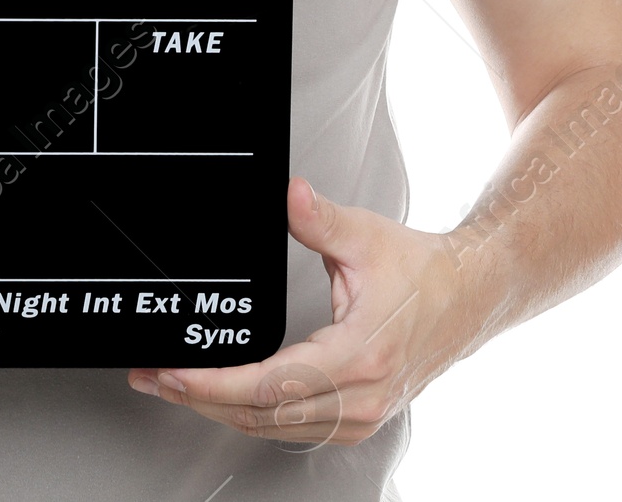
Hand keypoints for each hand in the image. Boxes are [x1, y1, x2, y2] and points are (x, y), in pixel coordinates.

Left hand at [127, 177, 481, 445]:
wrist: (469, 297)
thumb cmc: (424, 272)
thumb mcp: (365, 235)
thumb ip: (319, 217)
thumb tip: (288, 193)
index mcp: (359, 356)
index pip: (270, 385)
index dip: (214, 384)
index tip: (174, 374)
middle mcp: (360, 397)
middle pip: (262, 414)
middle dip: (199, 398)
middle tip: (152, 378)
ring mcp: (361, 414)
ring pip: (275, 427)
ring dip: (221, 409)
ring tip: (175, 386)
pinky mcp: (359, 416)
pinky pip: (293, 427)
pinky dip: (253, 413)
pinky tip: (226, 396)